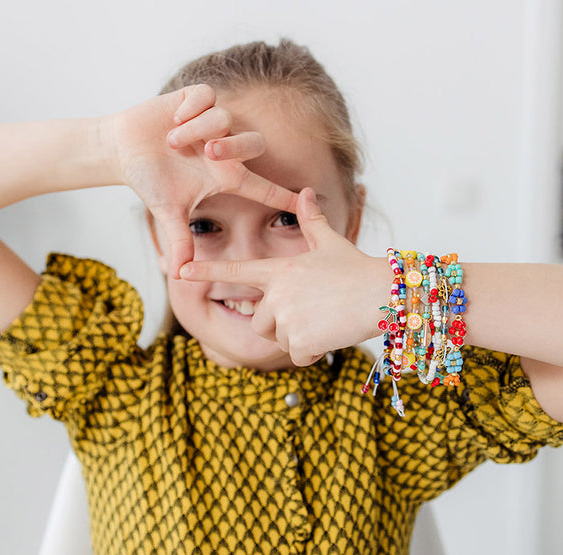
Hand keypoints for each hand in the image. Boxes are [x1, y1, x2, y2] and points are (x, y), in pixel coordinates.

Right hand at [104, 84, 297, 276]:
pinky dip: (190, 109)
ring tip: (172, 142)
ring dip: (198, 130)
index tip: (309, 202)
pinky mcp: (196, 99)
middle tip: (207, 153)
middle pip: (254, 143)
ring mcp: (212, 124)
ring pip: (225, 119)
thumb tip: (179, 275)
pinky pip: (207, 97)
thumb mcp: (167, 212)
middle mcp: (225, 149)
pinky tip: (173, 120)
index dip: (285, 196)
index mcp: (226, 176)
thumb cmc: (151, 180)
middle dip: (234, 146)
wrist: (124, 149)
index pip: (263, 189)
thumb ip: (179, 241)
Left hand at [180, 188, 386, 365]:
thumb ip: (312, 221)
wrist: (383, 294)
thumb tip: (305, 191)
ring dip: (297, 339)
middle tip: (310, 314)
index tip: (179, 271)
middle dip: (280, 324)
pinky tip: (330, 336)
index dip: (206, 271)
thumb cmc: (358, 268)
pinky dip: (312, 353)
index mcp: (280, 270)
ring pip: (277, 339)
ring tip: (323, 322)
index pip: (235, 271)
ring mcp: (288, 318)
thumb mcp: (332, 244)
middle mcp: (277, 293)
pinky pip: (296, 356)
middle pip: (259, 320)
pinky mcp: (301, 341)